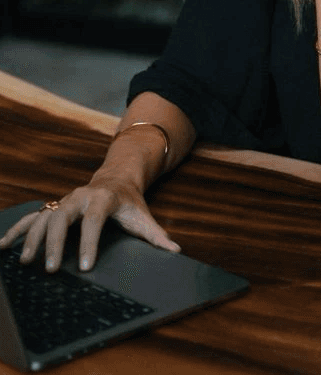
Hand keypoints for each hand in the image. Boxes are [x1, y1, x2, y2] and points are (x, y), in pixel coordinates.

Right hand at [0, 174, 180, 272]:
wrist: (116, 179)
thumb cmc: (129, 202)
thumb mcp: (143, 215)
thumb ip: (156, 234)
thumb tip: (176, 250)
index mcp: (103, 198)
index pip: (94, 220)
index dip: (89, 242)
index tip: (85, 266)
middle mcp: (79, 196)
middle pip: (62, 217)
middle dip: (55, 242)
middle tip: (50, 269)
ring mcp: (64, 201)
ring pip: (43, 216)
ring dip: (32, 238)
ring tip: (26, 262)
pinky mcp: (54, 206)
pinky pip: (32, 217)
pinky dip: (17, 230)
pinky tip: (4, 246)